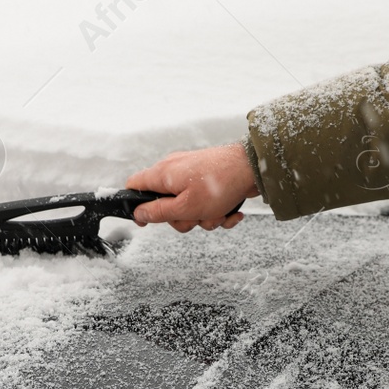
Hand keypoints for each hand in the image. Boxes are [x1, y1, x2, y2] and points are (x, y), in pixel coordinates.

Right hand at [125, 143, 259, 231]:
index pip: (134, 186)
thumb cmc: (220, 184)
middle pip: (164, 204)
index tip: (146, 221)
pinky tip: (232, 212)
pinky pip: (206, 203)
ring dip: (205, 218)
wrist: (254, 168)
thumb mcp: (185, 207)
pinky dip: (219, 212)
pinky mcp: (209, 179)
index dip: (136, 205)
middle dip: (182, 219)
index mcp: (163, 174)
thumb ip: (158, 212)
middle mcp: (175, 171)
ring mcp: (193, 174)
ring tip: (219, 214)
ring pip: (189, 207)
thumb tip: (138, 214)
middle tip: (196, 217)